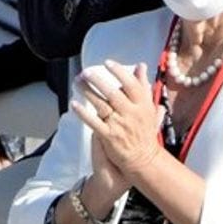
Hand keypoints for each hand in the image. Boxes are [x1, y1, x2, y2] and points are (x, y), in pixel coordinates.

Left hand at [71, 60, 163, 179]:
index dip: (119, 72)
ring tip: (77, 82)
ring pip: (101, 105)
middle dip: (98, 81)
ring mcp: (120, 125)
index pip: (131, 85)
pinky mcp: (109, 137)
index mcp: (143, 105)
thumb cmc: (145, 132)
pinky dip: (83, 113)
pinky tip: (74, 104)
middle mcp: (132, 114)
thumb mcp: (148, 108)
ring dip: (88, 92)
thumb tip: (141, 66)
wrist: (144, 160)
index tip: (107, 63)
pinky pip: (94, 122)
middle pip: (113, 93)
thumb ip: (143, 86)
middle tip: (86, 72)